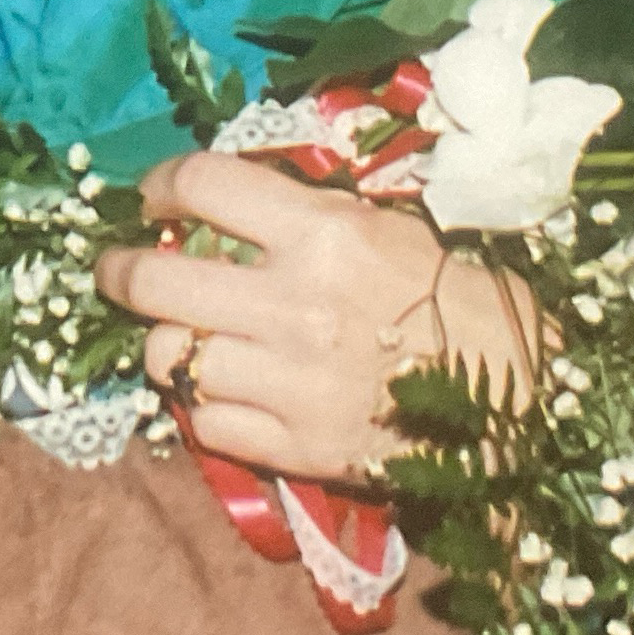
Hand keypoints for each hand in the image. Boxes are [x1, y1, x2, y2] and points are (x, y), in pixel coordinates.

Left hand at [94, 152, 536, 483]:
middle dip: (120, 271)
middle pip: (157, 281)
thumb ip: (291, 214)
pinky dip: (203, 406)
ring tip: (182, 338)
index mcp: (322, 232)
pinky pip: (207, 424)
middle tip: (115, 269)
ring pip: (170, 358)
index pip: (203, 186)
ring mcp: (294, 382)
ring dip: (165, 345)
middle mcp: (296, 304)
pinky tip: (223, 391)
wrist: (519, 394)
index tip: (149, 198)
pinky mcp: (302, 448)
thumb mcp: (373, 223)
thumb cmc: (444, 292)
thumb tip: (206, 207)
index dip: (159, 186)